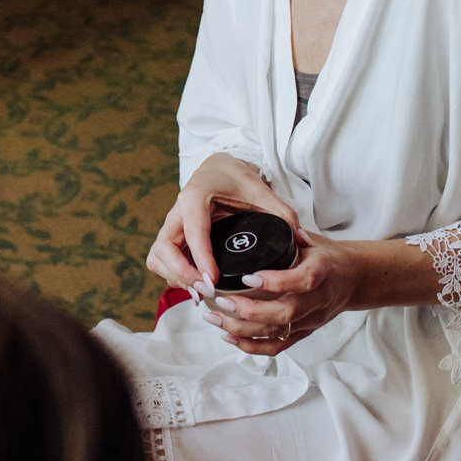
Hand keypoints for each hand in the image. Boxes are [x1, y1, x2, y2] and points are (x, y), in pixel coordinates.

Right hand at [145, 153, 304, 295]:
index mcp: (195, 197)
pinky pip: (163, 261)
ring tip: (202, 293)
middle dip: (182, 274)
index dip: (200, 259)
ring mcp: (172, 225)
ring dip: (176, 278)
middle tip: (208, 291)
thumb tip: (302, 240)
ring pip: (158, 258)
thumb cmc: (235, 176)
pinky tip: (196, 287)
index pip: (192, 232)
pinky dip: (175, 276)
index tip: (213, 281)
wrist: (218, 167)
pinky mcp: (173, 236)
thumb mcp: (259, 189)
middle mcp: (177, 212)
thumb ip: (282, 212)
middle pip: (163, 250)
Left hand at [199, 231, 358, 355]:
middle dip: (249, 311)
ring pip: (277, 332)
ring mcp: (310, 319)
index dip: (275, 282)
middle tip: (220, 301)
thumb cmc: (325, 256)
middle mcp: (317, 299)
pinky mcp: (303, 332)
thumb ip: (283, 235)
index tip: (246, 276)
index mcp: (321, 271)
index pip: (302, 280)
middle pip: (285, 313)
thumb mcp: (308, 239)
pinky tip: (229, 335)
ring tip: (213, 318)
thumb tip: (248, 220)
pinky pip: (277, 347)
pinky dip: (251, 346)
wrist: (353, 280)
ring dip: (242, 329)